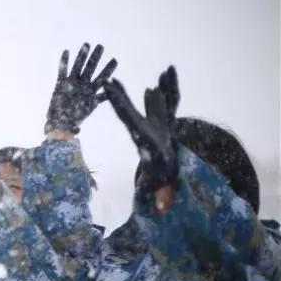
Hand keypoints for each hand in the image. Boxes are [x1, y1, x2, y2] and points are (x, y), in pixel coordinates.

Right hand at [44, 43, 117, 133]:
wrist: (59, 124)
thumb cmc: (70, 125)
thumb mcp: (77, 124)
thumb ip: (78, 123)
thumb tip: (77, 129)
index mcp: (91, 95)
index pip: (102, 81)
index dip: (108, 71)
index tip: (115, 61)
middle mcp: (83, 87)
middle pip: (91, 70)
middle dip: (96, 58)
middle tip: (101, 47)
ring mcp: (72, 84)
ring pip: (78, 67)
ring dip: (82, 56)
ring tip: (87, 45)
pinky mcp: (60, 84)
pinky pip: (62, 71)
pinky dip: (64, 62)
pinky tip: (66, 52)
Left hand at [103, 66, 178, 194]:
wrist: (162, 174)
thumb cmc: (157, 180)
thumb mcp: (159, 187)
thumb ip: (160, 195)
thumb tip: (161, 210)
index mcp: (141, 139)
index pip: (127, 120)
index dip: (119, 105)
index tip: (107, 91)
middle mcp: (146, 129)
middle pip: (133, 109)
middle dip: (123, 95)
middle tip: (109, 79)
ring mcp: (157, 123)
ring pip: (158, 102)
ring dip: (162, 87)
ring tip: (166, 70)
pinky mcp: (168, 121)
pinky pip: (173, 102)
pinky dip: (173, 88)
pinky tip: (172, 72)